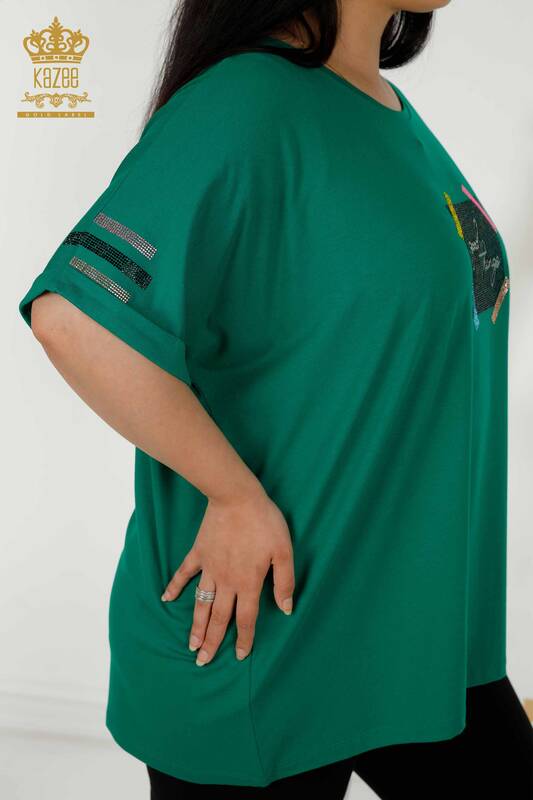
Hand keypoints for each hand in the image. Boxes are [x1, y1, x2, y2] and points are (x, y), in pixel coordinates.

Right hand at [161, 483, 294, 664]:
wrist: (236, 498)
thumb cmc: (264, 523)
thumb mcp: (283, 552)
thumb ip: (284, 582)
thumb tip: (286, 608)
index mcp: (248, 583)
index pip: (246, 619)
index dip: (244, 639)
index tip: (239, 656)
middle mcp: (227, 581)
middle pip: (219, 618)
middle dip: (213, 642)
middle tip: (203, 662)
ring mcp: (210, 568)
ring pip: (202, 603)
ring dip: (196, 625)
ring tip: (191, 645)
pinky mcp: (199, 553)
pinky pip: (185, 574)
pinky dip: (175, 587)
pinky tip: (167, 599)